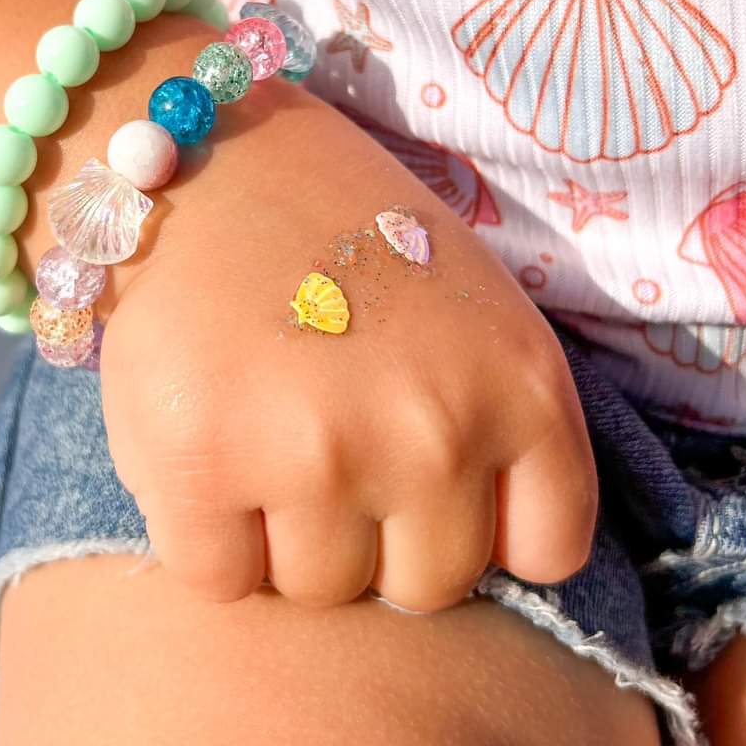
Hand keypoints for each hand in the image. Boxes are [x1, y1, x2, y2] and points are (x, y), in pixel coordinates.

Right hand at [99, 86, 597, 613]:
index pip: (543, 552)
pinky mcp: (202, 467)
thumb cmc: (339, 230)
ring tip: (261, 421)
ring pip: (318, 591)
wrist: (203, 155)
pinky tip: (204, 439)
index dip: (479, 525)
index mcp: (523, 385)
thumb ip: (501, 426)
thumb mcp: (472, 305)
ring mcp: (319, 455)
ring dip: (284, 532)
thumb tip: (483, 552)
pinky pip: (217, 579)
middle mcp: (436, 432)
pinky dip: (203, 533)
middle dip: (376, 533)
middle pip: (423, 587)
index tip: (428, 483)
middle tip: (325, 433)